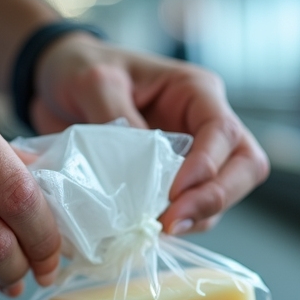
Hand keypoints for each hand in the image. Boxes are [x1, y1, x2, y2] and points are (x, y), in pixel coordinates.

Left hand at [30, 34, 268, 234]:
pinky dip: (178, 223)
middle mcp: (202, 123)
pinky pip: (191, 208)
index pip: (222, 131)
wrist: (55, 82)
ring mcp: (192, 154)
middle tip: (173, 222)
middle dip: (215, 198)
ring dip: (197, 217)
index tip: (173, 193)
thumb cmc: (80, 68)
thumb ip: (117, 117)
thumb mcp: (93, 82)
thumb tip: (138, 167)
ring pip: (223, 193)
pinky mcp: (172, 180)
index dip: (207, 166)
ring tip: (156, 230)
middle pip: (244, 166)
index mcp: (194, 91)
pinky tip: (149, 231)